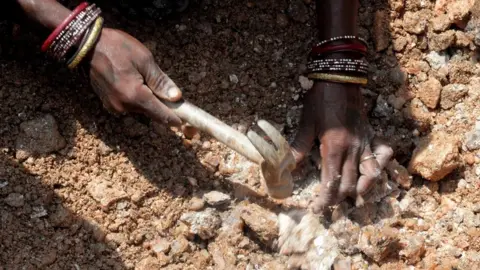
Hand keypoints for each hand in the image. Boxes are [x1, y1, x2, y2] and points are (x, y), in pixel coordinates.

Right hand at [88, 28, 181, 125]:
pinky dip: (136, 99)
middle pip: (151, 113)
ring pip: (140, 109)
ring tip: (147, 81)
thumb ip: (161, 81)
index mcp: (135, 96)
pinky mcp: (108, 103)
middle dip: (161, 106)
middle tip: (171, 96)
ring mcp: (114, 106)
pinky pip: (129, 105)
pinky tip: (136, 83)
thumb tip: (176, 97)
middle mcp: (124, 106)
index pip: (160, 114)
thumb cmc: (117, 48)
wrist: (86, 45)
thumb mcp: (145, 60)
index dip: (173, 118)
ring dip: (148, 101)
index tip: (183, 122)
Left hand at [291, 82, 392, 212]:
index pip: (332, 184)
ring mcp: (365, 143)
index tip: (317, 209)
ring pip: (371, 176)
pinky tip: (371, 172)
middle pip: (350, 186)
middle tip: (327, 204)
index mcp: (334, 148)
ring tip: (351, 197)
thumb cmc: (319, 100)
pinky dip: (380, 166)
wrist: (340, 77)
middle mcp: (353, 150)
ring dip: (362, 190)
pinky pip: (383, 154)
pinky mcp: (371, 135)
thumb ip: (299, 148)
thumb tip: (286, 167)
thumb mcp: (306, 124)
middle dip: (338, 200)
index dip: (325, 201)